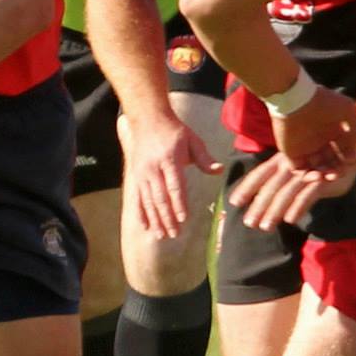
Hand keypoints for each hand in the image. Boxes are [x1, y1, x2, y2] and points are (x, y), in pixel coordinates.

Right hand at [121, 110, 225, 238]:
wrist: (148, 120)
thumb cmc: (174, 131)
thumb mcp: (192, 140)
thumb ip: (205, 158)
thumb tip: (220, 170)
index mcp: (170, 159)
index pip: (175, 185)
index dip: (179, 203)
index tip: (184, 219)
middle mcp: (153, 168)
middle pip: (161, 197)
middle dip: (168, 218)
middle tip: (175, 234)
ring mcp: (142, 174)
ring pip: (148, 201)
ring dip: (155, 220)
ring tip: (162, 235)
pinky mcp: (136, 176)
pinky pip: (137, 198)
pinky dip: (141, 213)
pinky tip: (146, 227)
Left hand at [227, 149, 355, 231]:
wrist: (350, 149)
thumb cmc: (320, 160)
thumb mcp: (299, 167)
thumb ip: (284, 179)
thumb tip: (266, 195)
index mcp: (283, 159)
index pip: (261, 173)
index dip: (247, 187)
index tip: (234, 202)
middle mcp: (291, 163)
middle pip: (270, 186)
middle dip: (258, 206)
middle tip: (249, 223)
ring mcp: (306, 171)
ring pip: (286, 192)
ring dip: (274, 211)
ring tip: (265, 227)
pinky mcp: (322, 179)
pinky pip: (308, 194)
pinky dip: (298, 206)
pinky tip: (289, 220)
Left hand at [270, 85, 355, 171]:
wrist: (296, 99)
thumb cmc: (323, 102)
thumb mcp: (348, 109)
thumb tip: (354, 148)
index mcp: (332, 130)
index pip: (342, 150)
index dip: (348, 158)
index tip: (351, 159)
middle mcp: (319, 140)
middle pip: (331, 162)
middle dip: (337, 170)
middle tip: (339, 173)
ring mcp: (304, 147)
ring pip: (316, 169)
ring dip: (324, 176)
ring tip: (329, 176)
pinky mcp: (291, 153)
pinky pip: (299, 170)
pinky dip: (307, 177)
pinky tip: (317, 175)